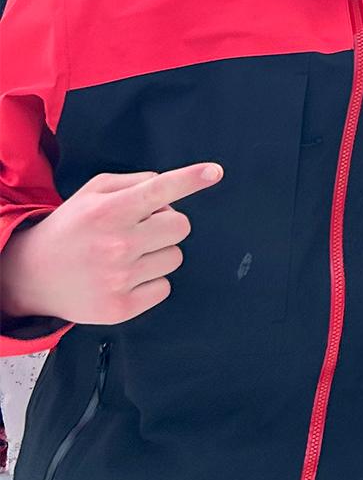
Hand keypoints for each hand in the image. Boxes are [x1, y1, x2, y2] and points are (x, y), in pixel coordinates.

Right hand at [2, 164, 222, 325]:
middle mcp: (116, 244)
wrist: (32, 275)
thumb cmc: (70, 229)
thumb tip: (170, 185)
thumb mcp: (92, 193)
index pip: (160, 190)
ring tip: (127, 254)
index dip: (191, 179)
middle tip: (140, 229)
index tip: (214, 172)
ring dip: (158, 253)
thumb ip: (134, 182)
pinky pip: (165, 287)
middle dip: (167, 224)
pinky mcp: (121, 307)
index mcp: (109, 211)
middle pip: (181, 226)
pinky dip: (151, 281)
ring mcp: (120, 278)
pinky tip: (125, 277)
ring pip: (175, 257)